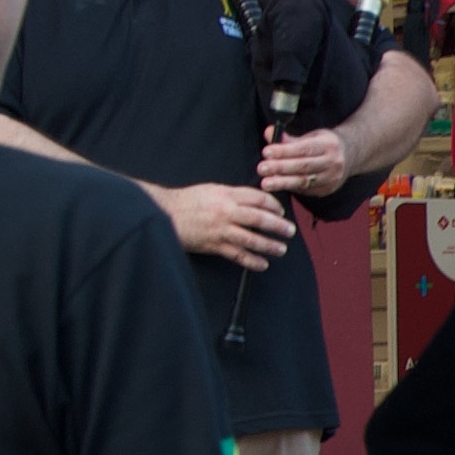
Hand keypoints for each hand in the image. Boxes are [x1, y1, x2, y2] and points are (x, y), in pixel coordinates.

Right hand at [156, 180, 294, 267]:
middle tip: (290, 231)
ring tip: (281, 249)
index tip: (281, 212)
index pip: (258, 198)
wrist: (164, 213)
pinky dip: (252, 261)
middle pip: (259, 218)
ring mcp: (221, 229)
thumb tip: (254, 200)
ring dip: (269, 245)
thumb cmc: (188, 201)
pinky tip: (262, 264)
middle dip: (278, 226)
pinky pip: (238, 255)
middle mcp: (226, 211)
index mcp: (227, 194)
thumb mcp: (212, 190)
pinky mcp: (214, 245)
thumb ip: (233, 195)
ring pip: (251, 239)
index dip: (273, 206)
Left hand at [255, 126, 351, 197]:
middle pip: (303, 166)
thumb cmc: (325, 144)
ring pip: (304, 181)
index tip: (266, 152)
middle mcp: (333, 162)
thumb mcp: (312, 136)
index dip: (284, 151)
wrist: (351, 156)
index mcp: (328, 145)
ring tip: (266, 183)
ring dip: (282, 182)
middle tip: (262, 168)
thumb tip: (268, 132)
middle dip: (280, 168)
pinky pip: (306, 190)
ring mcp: (332, 178)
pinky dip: (291, 188)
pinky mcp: (328, 190)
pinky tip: (278, 186)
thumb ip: (289, 138)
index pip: (303, 149)